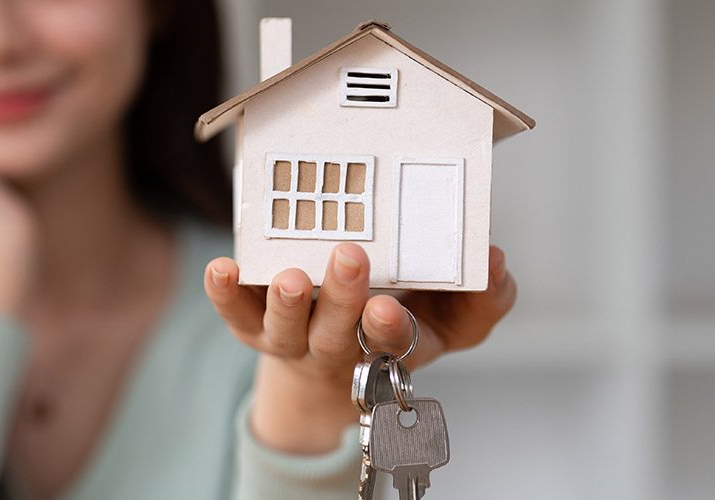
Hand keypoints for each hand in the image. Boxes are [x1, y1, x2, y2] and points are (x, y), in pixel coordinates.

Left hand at [203, 244, 516, 453]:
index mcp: (390, 342)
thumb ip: (485, 297)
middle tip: (349, 258)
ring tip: (288, 276)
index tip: (388, 307)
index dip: (391, 326)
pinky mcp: (253, 325)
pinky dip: (225, 293)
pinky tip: (220, 268)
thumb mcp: (455, 320)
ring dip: (285, 302)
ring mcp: (292, 337)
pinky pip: (235, 312)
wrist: (332, 368)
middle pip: (337, 332)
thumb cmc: (399, 325)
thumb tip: (495, 259)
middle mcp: (337, 344)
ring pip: (286, 327)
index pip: (394, 341)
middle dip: (342, 298)